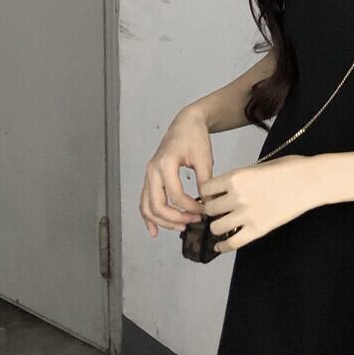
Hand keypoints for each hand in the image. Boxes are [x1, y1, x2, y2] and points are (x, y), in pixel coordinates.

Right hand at [138, 107, 213, 237]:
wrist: (186, 124)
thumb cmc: (195, 137)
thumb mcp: (204, 158)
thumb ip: (205, 182)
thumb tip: (209, 204)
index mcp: (165, 164)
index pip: (175, 195)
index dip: (190, 207)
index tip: (205, 210)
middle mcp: (152, 171)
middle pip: (157, 204)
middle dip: (175, 218)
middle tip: (193, 222)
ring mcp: (149, 175)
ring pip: (148, 206)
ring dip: (162, 221)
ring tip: (180, 227)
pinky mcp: (150, 179)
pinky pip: (144, 201)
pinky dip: (148, 217)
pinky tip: (154, 230)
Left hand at [198, 153, 318, 251]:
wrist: (310, 181)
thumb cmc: (290, 169)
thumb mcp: (260, 166)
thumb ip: (241, 177)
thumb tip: (228, 187)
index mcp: (236, 177)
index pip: (206, 189)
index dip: (207, 193)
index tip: (212, 196)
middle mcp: (237, 197)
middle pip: (209, 209)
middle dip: (212, 210)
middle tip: (218, 211)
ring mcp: (247, 215)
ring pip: (216, 227)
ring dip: (217, 226)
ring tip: (223, 224)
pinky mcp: (258, 230)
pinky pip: (233, 243)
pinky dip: (223, 246)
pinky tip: (220, 246)